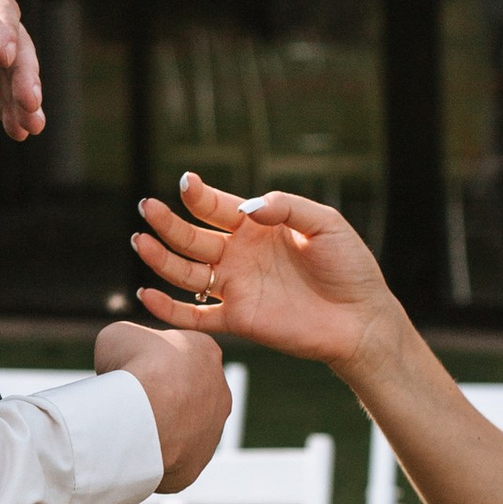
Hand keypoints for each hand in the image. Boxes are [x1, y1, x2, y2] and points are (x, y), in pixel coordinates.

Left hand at [0, 0, 43, 141]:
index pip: (0, 8)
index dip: (4, 33)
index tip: (3, 57)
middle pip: (16, 46)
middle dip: (24, 75)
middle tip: (31, 103)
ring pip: (10, 74)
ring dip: (21, 101)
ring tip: (32, 129)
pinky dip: (4, 111)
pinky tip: (17, 133)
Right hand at [92, 318, 231, 492]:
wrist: (139, 416)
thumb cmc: (133, 368)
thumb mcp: (120, 336)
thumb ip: (128, 342)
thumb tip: (119, 354)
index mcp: (205, 352)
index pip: (179, 355)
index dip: (150, 359)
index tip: (129, 367)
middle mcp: (219, 391)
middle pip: (185, 392)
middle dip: (159, 395)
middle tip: (127, 400)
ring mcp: (212, 430)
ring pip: (182, 427)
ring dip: (159, 426)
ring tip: (128, 427)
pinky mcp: (197, 462)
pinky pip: (173, 458)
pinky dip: (154, 455)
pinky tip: (133, 450)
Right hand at [130, 169, 397, 374]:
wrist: (362, 319)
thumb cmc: (349, 267)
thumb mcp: (326, 223)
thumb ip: (287, 207)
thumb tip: (246, 208)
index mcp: (257, 227)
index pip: (216, 207)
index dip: (198, 194)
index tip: (186, 183)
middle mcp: (240, 255)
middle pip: (193, 236)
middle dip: (168, 222)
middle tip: (147, 208)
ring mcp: (236, 287)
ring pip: (187, 272)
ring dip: (161, 258)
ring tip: (140, 241)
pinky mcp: (239, 320)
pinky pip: (195, 315)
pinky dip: (169, 308)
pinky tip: (146, 294)